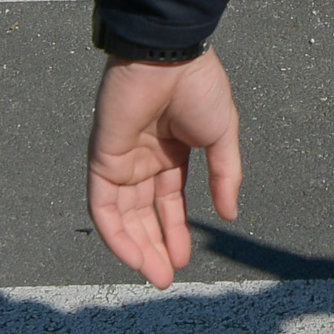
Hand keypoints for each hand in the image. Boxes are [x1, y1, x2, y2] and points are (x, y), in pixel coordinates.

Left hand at [86, 52, 242, 287]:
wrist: (169, 55)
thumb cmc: (198, 86)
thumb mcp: (222, 137)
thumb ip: (225, 176)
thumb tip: (230, 215)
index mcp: (171, 151)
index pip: (168, 201)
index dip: (175, 230)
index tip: (183, 260)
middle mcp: (143, 159)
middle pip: (144, 213)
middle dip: (155, 246)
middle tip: (165, 277)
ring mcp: (121, 160)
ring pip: (123, 215)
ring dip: (136, 247)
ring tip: (154, 274)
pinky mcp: (103, 158)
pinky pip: (104, 204)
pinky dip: (115, 233)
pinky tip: (133, 255)